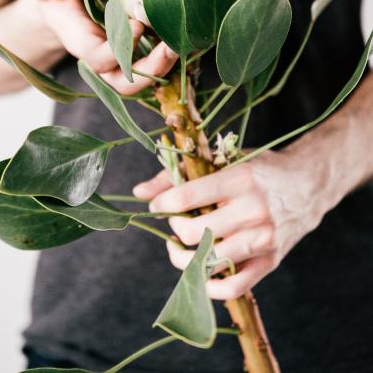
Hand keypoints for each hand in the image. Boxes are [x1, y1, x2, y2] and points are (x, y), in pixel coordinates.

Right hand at [24, 0, 177, 93]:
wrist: (59, 5)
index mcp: (79, 42)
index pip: (99, 59)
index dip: (120, 49)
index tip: (137, 25)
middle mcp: (101, 58)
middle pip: (124, 84)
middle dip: (150, 72)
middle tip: (171, 48)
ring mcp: (118, 59)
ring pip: (142, 80)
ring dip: (164, 67)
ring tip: (183, 46)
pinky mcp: (134, 51)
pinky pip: (153, 64)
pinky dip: (170, 56)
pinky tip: (187, 37)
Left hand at [133, 146, 324, 299]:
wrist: (309, 184)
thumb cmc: (261, 169)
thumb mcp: (226, 160)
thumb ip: (181, 174)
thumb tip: (139, 192)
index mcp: (240, 179)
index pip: (187, 197)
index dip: (162, 203)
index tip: (157, 204)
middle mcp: (253, 210)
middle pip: (195, 233)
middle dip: (174, 230)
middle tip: (175, 223)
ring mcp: (263, 239)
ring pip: (210, 262)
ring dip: (184, 259)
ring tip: (178, 248)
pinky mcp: (270, 261)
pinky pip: (233, 287)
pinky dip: (208, 287)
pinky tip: (198, 272)